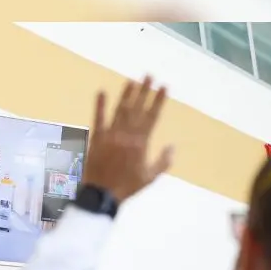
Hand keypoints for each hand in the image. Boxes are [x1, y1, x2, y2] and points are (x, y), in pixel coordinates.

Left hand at [82, 76, 173, 201]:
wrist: (102, 194)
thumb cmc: (128, 186)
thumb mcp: (150, 177)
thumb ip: (163, 161)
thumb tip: (173, 146)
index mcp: (141, 142)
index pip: (152, 116)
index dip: (158, 100)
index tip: (164, 86)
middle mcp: (126, 134)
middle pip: (137, 108)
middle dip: (144, 91)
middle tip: (149, 75)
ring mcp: (110, 134)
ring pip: (120, 110)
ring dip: (127, 94)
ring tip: (133, 80)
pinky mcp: (96, 137)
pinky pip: (98, 118)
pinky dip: (100, 105)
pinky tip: (102, 92)